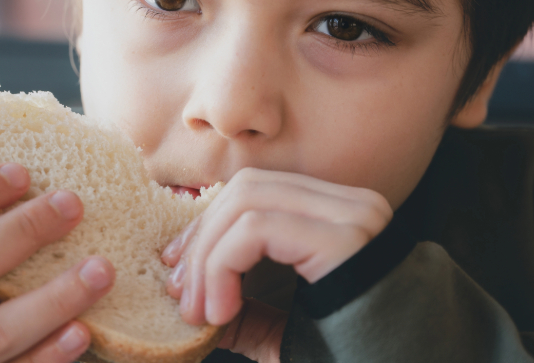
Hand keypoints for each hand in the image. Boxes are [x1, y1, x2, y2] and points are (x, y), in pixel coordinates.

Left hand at [160, 168, 390, 357]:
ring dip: (207, 257)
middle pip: (246, 189)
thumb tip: (193, 302)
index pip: (255, 192)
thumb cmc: (351, 361)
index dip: (207, 228)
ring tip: (199, 312)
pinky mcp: (345, 238)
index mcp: (338, 218)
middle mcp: (351, 205)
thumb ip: (245, 314)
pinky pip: (256, 229)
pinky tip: (221, 312)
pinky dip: (222, 266)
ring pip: (246, 202)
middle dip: (201, 240)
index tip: (181, 277)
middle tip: (182, 297)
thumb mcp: (283, 333)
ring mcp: (352, 216)